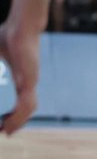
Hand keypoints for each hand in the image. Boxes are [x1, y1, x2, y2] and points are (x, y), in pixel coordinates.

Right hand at [0, 20, 39, 134]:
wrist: (21, 26)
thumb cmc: (5, 37)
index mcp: (17, 78)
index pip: (15, 101)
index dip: (9, 114)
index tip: (0, 124)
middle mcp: (26, 82)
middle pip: (23, 108)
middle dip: (14, 122)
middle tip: (2, 132)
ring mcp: (30, 81)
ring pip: (27, 108)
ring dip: (17, 121)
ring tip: (6, 131)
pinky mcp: (30, 79)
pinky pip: (27, 101)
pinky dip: (20, 114)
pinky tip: (11, 122)